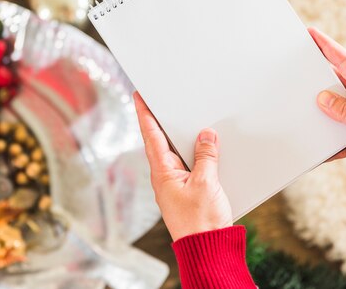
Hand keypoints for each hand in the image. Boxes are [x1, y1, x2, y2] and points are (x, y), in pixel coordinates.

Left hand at [134, 92, 232, 240]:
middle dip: (160, 121)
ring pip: (175, 154)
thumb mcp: (207, 183)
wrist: (207, 249)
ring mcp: (174, 185)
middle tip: (159, 100)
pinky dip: (193, 154)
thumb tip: (206, 135)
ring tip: (182, 119)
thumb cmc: (202, 222)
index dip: (145, 113)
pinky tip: (202, 149)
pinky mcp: (186, 192)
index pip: (151, 134)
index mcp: (162, 172)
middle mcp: (164, 177)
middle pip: (160, 142)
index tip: (138, 95)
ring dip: (179, 138)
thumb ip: (206, 156)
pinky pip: (187, 166)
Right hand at [310, 27, 345, 187]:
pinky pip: (331, 135)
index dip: (329, 48)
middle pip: (335, 85)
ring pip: (330, 111)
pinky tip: (314, 141)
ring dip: (319, 114)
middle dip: (317, 80)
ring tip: (301, 109)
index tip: (313, 34)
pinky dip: (323, 140)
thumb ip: (344, 109)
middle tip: (298, 71)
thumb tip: (322, 98)